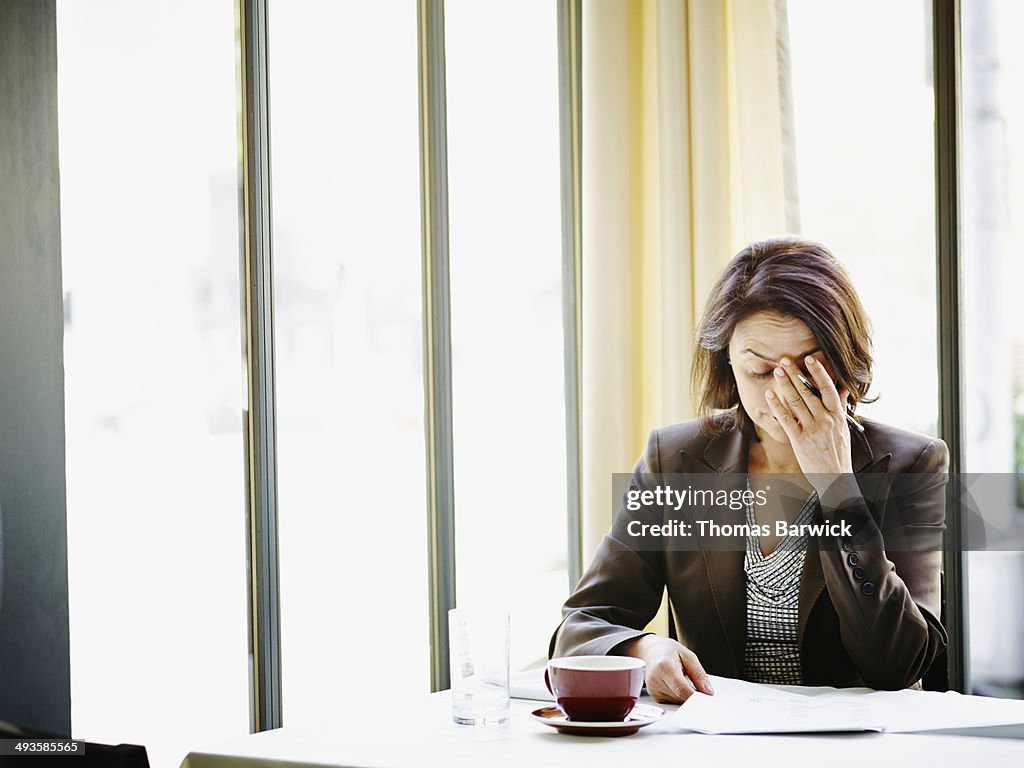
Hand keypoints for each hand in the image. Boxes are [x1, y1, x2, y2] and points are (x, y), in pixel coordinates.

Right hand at [618, 635, 713, 702]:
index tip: (706, 700)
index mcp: (665, 667)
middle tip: (697, 684)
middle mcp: (656, 680)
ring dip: (685, 695)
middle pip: (681, 697)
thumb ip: (699, 674)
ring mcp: (653, 690)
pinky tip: (676, 684)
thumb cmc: (668, 651)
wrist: (650, 651)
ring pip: (678, 701)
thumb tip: (708, 691)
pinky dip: (678, 696)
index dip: (695, 697)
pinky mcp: (654, 696)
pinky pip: (672, 701)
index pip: (682, 690)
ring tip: (682, 679)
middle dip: (693, 694)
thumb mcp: (688, 656)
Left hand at [764, 355, 853, 493]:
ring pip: (796, 402)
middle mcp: (825, 420)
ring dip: (785, 385)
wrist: (835, 477)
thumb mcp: (844, 427)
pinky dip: (777, 405)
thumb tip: (843, 386)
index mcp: (838, 415)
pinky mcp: (799, 440)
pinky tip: (770, 395)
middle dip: (795, 374)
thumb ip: (841, 406)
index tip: (809, 358)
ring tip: (777, 371)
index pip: (828, 388)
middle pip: (808, 392)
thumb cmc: (838, 452)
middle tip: (784, 360)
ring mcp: (812, 430)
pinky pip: (786, 419)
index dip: (818, 372)